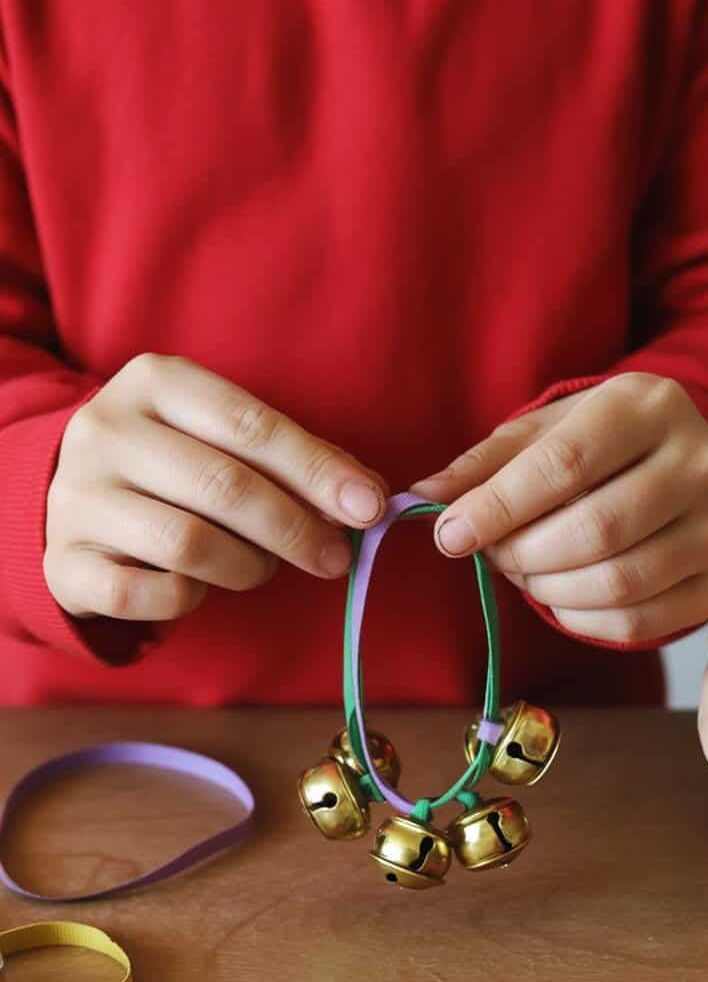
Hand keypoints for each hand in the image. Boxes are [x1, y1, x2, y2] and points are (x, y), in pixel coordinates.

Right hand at [45, 354, 386, 621]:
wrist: (69, 497)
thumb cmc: (172, 464)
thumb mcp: (221, 437)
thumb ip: (291, 459)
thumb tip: (367, 496)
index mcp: (154, 382)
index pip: (251, 426)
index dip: (317, 470)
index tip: (369, 506)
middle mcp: (106, 431)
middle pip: (225, 487)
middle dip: (295, 529)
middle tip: (335, 558)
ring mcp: (79, 498)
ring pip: (189, 545)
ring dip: (248, 567)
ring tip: (262, 568)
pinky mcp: (65, 563)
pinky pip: (152, 594)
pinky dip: (192, 599)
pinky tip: (201, 587)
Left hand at [413, 372, 707, 643]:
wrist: (678, 463)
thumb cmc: (597, 444)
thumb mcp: (542, 432)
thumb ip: (485, 464)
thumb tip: (425, 496)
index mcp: (650, 404)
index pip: (566, 464)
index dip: (499, 507)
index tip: (449, 535)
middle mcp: (701, 460)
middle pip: (597, 529)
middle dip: (524, 554)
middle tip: (494, 555)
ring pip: (619, 582)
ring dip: (549, 590)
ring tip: (525, 571)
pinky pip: (642, 622)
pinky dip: (582, 620)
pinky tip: (560, 595)